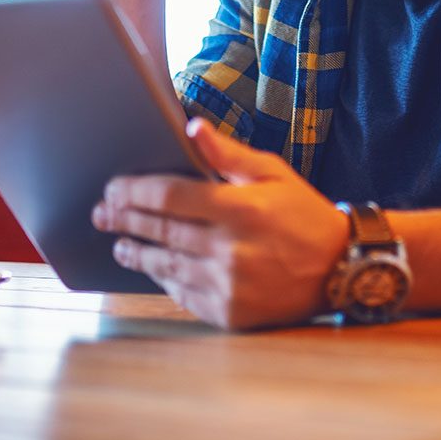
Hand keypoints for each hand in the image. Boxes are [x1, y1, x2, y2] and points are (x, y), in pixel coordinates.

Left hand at [92, 118, 350, 329]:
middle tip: (101, 213)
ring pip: (165, 265)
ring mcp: (228, 284)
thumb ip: (227, 153)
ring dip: (137, 252)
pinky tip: (154, 268)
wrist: (339, 268)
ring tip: (119, 243)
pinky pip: (183, 294)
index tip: (113, 188)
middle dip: (124, 219)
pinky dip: (165, 280)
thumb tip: (192, 127)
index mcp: (239, 208)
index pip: (170, 196)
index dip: (135, 191)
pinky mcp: (230, 312)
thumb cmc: (302, 213)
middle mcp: (230, 248)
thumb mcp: (271, 172)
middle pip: (160, 231)